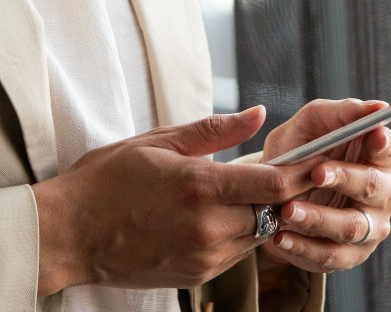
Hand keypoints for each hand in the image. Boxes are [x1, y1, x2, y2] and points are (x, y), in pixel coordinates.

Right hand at [32, 107, 315, 294]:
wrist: (68, 235)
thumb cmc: (105, 181)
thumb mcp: (156, 142)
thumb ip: (213, 131)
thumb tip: (258, 115)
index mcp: (200, 187)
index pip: (275, 184)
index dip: (305, 170)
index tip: (322, 156)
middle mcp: (207, 227)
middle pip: (274, 211)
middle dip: (289, 192)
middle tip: (299, 169)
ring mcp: (203, 257)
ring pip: (258, 234)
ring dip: (264, 213)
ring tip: (255, 189)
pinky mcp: (196, 276)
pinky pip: (235, 253)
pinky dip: (239, 233)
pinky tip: (222, 214)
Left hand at [256, 99, 390, 274]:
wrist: (275, 194)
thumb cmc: (302, 150)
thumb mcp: (312, 124)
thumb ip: (341, 113)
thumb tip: (375, 107)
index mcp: (379, 156)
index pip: (389, 149)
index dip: (382, 144)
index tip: (372, 135)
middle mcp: (383, 193)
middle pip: (373, 187)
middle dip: (345, 179)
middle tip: (316, 173)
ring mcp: (371, 227)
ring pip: (351, 226)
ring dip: (318, 218)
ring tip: (287, 211)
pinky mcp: (351, 255)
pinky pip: (331, 256)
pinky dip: (304, 248)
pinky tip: (280, 237)